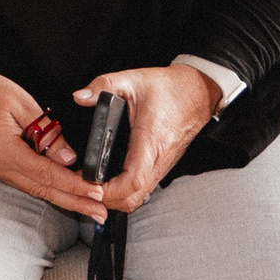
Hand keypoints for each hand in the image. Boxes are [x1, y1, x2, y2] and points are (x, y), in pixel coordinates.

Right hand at [0, 69, 103, 223]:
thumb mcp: (23, 105)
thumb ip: (48, 132)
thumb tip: (70, 158)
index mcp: (4, 150)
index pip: (46, 173)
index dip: (73, 184)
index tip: (96, 191)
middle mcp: (0, 166)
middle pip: (43, 190)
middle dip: (75, 202)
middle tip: (100, 212)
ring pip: (38, 191)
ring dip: (66, 200)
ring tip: (90, 208)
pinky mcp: (1, 168)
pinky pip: (30, 184)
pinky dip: (51, 190)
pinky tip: (67, 194)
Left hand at [75, 63, 222, 213]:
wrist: (198, 92)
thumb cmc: (169, 88)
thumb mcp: (133, 79)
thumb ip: (103, 85)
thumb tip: (81, 96)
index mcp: (150, 140)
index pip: (132, 179)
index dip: (110, 189)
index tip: (89, 185)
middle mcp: (158, 159)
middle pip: (133, 197)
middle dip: (107, 199)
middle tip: (83, 187)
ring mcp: (161, 165)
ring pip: (139, 196)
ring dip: (115, 198)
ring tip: (92, 186)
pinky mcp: (162, 165)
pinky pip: (143, 188)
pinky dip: (125, 192)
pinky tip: (109, 181)